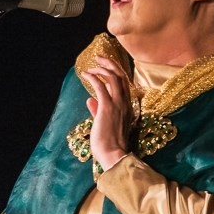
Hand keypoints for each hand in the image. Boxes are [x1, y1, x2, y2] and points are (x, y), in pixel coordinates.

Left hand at [81, 55, 134, 171]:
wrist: (113, 155)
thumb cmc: (109, 144)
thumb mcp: (104, 124)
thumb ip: (98, 111)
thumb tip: (89, 101)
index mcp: (128, 107)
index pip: (124, 84)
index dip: (116, 71)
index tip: (106, 65)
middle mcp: (125, 103)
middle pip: (121, 76)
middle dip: (110, 64)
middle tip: (99, 58)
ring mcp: (118, 104)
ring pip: (113, 77)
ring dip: (101, 68)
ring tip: (91, 66)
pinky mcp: (107, 107)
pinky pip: (101, 85)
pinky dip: (93, 77)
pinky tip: (85, 75)